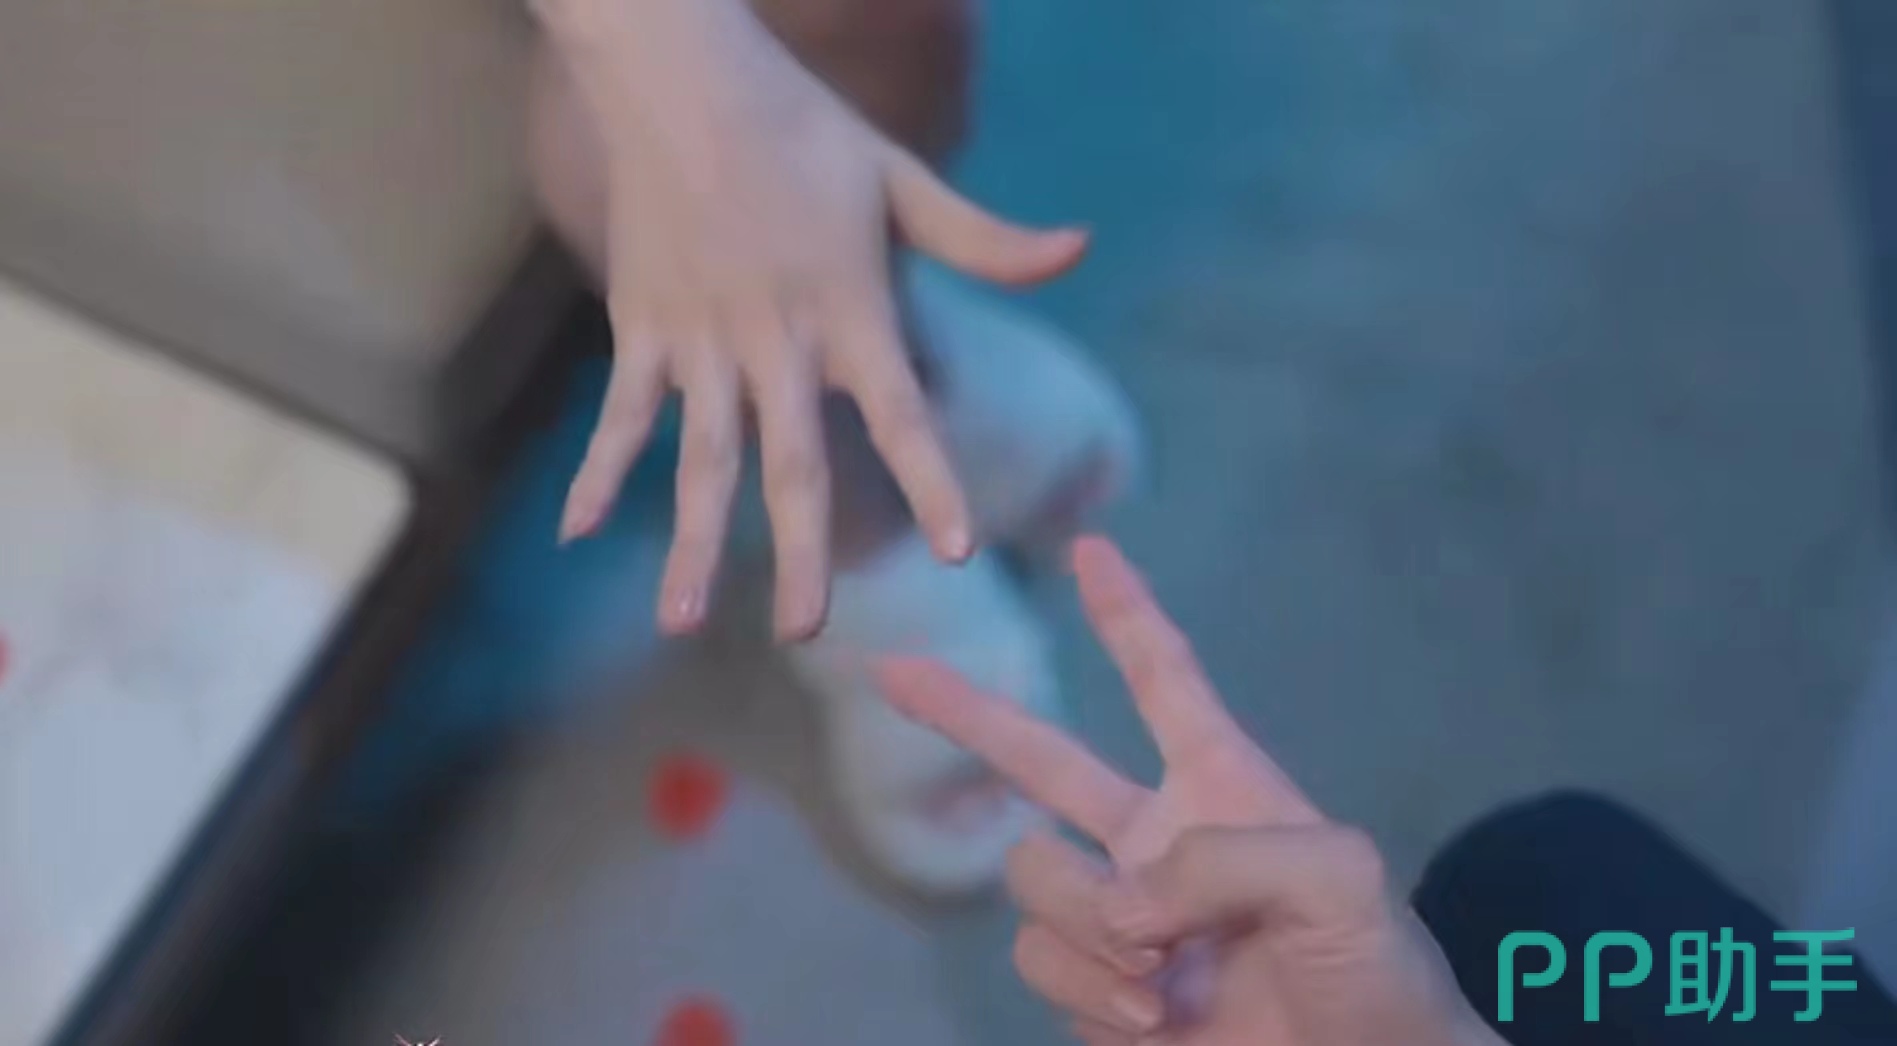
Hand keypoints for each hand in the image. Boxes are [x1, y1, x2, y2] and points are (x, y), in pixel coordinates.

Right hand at [538, 0, 1087, 639]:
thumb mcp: (903, 177)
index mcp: (848, 307)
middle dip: (799, 552)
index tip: (956, 551)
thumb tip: (1080, 248)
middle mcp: (775, 339)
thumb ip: (986, 238)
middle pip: (790, 462)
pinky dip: (596, 471)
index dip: (929, 479)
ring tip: (682, 619)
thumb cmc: (802, 128)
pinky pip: (620, 412)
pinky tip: (575, 531)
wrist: (682, 77)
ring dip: (689, 540)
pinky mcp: (642, 326)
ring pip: (697, 456)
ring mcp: (700, 339)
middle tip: (805, 631)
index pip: (899, 410)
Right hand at [878, 537, 1501, 1045]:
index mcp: (1222, 786)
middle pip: (1041, 759)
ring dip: (1087, 928)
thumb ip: (1220, 858)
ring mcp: (1120, 920)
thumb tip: (1123, 907)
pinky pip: (1045, 966)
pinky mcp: (1097, 991)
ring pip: (1034, 882)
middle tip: (889, 670)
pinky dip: (1091, 992)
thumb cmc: (1379, 973)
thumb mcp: (1336, 877)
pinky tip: (1156, 1021)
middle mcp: (1156, 842)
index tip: (1091, 549)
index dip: (1126, 614)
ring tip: (1163, 983)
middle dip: (965, 713)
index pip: (1165, 680)